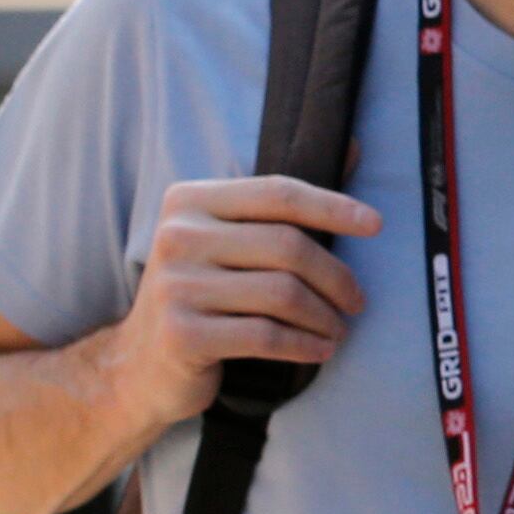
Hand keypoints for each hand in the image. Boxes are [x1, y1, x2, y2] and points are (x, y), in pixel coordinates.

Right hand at [107, 176, 379, 429]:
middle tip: (356, 302)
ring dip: (325, 317)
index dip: (333, 207)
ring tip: (338, 329)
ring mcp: (176, 286)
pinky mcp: (182, 334)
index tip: (376, 224)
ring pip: (283, 294)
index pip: (278, 194)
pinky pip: (266, 335)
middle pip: (288, 246)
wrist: (138, 366)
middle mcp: (177, 236)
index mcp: (190, 202)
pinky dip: (304, 345)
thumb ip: (281, 204)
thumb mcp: (228, 241)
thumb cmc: (203, 296)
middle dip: (336, 277)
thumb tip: (356, 148)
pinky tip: (320, 351)